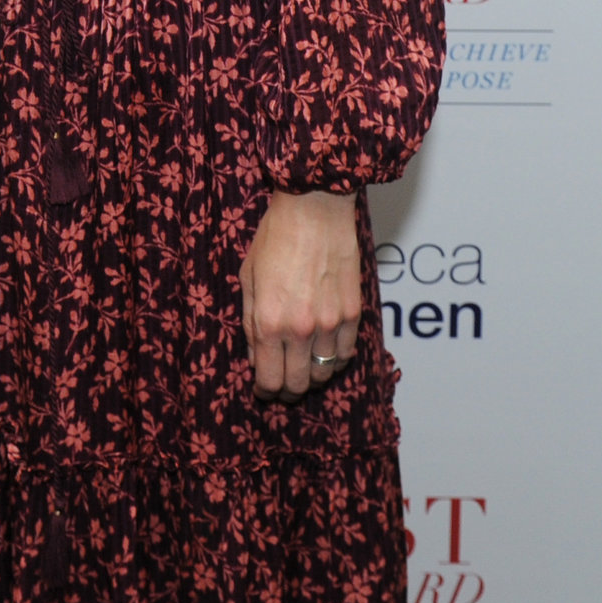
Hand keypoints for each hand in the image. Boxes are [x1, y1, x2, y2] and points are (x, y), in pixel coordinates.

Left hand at [240, 190, 361, 401]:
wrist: (314, 211)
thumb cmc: (275, 238)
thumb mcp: (248, 279)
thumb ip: (251, 323)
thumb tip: (257, 357)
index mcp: (269, 322)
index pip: (270, 379)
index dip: (265, 391)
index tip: (262, 389)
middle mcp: (301, 330)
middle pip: (298, 384)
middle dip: (287, 390)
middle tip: (281, 386)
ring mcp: (331, 324)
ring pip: (324, 373)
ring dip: (312, 377)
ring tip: (302, 370)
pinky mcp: (353, 314)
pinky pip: (346, 354)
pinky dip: (335, 361)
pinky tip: (325, 355)